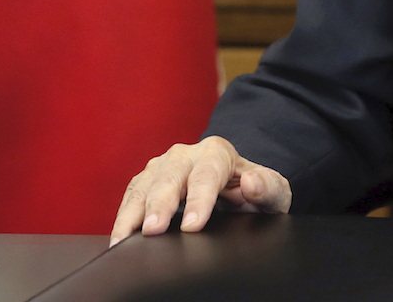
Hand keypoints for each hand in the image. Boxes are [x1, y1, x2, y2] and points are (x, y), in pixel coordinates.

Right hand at [111, 136, 290, 245]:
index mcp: (218, 152)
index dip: (199, 199)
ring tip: (125, 238)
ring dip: (133, 211)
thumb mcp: (273, 191)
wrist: (236, 187)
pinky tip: (119, 238)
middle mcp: (186, 154)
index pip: (208, 174)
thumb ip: (269, 186)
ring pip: (144, 184)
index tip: (194, 225)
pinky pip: (130, 197)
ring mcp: (162, 167)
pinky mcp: (146, 182)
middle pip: (170, 176)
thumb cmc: (254, 191)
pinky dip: (123, 217)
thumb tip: (251, 183)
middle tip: (153, 230)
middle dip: (160, 204)